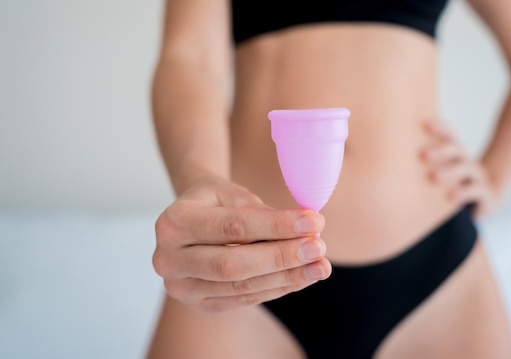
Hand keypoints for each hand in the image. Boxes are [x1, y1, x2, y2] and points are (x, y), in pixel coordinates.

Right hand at [152, 179, 330, 312]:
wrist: (191, 217)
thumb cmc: (216, 200)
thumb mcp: (235, 194)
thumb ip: (264, 213)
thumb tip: (308, 231)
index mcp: (173, 222)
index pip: (233, 227)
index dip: (276, 226)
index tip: (313, 222)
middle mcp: (168, 259)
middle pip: (233, 264)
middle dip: (281, 257)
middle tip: (319, 247)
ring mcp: (180, 287)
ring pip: (241, 286)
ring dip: (286, 277)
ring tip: (320, 265)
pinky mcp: (198, 304)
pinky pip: (243, 299)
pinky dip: (277, 288)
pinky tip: (302, 276)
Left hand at [420, 120, 500, 218]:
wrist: (483, 201)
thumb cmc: (450, 185)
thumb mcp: (438, 173)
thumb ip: (422, 166)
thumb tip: (384, 161)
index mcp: (455, 153)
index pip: (449, 135)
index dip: (440, 128)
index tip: (425, 124)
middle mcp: (467, 160)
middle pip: (457, 149)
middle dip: (441, 151)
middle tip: (422, 155)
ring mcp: (478, 176)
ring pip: (467, 169)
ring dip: (450, 171)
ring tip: (433, 177)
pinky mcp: (486, 194)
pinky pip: (476, 191)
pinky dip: (464, 192)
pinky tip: (451, 196)